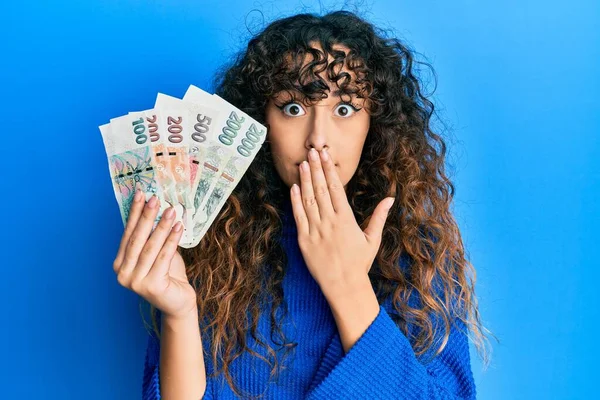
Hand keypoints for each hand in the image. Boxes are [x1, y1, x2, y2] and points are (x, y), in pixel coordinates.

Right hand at [113, 192, 197, 319]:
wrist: (178, 303)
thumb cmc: (169, 276)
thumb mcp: (158, 254)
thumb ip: (153, 237)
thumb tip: (157, 208)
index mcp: (120, 264)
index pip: (127, 234)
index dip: (134, 213)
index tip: (140, 194)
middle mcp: (123, 274)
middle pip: (137, 239)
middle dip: (147, 216)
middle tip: (156, 199)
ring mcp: (135, 282)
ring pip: (150, 247)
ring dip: (162, 226)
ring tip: (172, 210)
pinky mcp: (152, 286)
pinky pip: (163, 257)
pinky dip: (172, 240)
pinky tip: (179, 227)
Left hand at [290, 148, 394, 299]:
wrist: (344, 285)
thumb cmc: (359, 263)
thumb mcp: (372, 239)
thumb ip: (379, 216)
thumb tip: (391, 198)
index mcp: (346, 219)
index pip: (336, 187)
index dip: (330, 169)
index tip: (326, 155)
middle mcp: (330, 222)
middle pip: (321, 189)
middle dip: (317, 168)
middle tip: (312, 151)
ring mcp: (316, 230)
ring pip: (308, 199)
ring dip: (305, 180)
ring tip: (303, 164)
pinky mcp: (304, 240)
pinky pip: (299, 216)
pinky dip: (295, 201)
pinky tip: (294, 187)